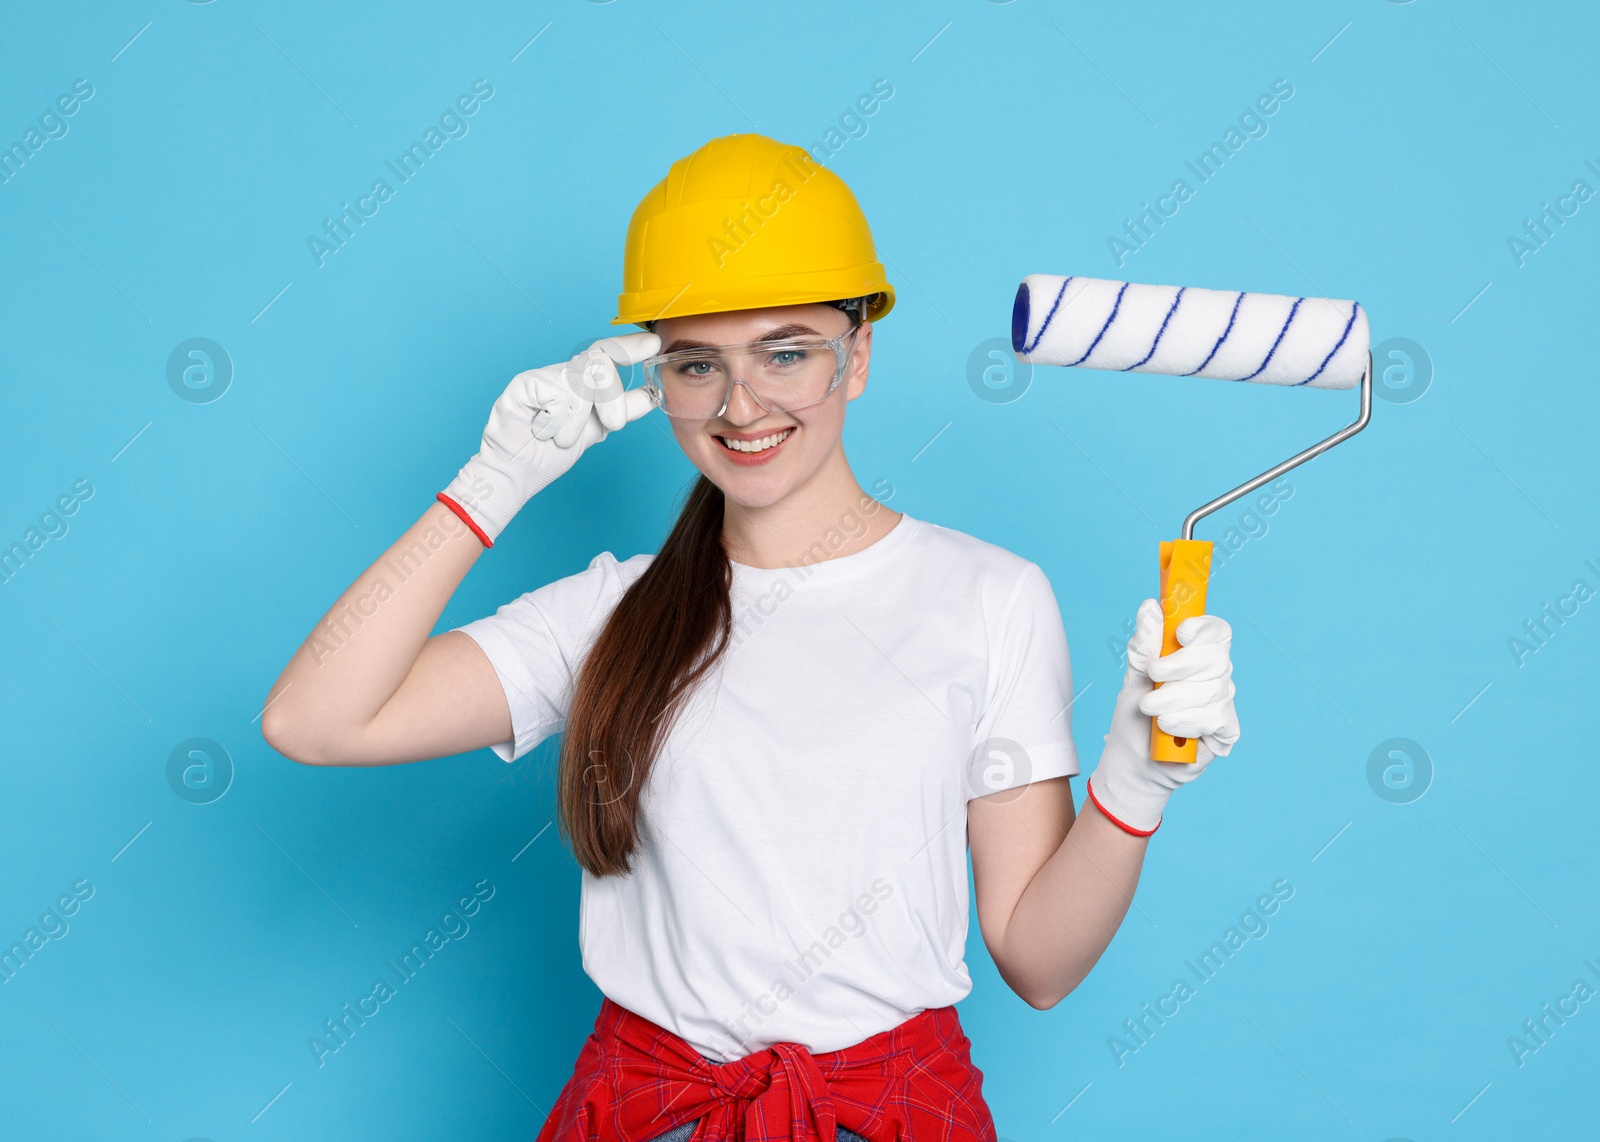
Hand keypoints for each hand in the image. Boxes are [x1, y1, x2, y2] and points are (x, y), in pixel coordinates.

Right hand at [440, 332, 659, 543]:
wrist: (518, 472)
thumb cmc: (549, 452)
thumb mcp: (596, 429)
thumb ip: (623, 410)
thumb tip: (652, 395)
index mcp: (581, 381)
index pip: (608, 353)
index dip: (630, 347)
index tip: (654, 344)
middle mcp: (562, 373)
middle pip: (600, 363)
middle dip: (613, 396)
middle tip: (613, 423)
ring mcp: (542, 375)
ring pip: (580, 382)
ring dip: (578, 420)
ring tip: (562, 437)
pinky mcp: (523, 384)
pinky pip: (556, 394)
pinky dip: (555, 420)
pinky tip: (541, 429)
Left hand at [1085, 598, 1239, 834]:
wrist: (1132, 762)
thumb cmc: (1134, 717)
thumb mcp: (1134, 677)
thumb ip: (1145, 644)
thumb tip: (1150, 606)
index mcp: (1197, 656)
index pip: (1218, 631)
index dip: (1204, 628)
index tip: (1181, 633)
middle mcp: (1217, 676)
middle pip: (1216, 657)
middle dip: (1178, 666)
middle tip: (1152, 676)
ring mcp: (1224, 702)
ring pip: (1210, 689)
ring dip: (1172, 699)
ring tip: (1150, 710)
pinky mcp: (1226, 731)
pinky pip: (1213, 717)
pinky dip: (1184, 722)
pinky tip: (1167, 729)